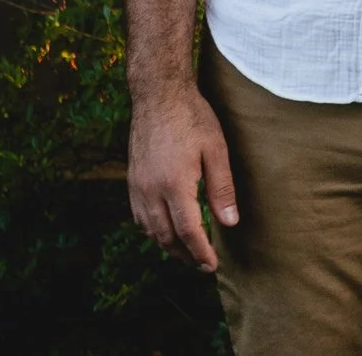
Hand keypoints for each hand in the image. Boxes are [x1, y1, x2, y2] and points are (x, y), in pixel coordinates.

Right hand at [127, 86, 236, 272]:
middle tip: (203, 264)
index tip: (212, 266)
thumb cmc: (192, 118)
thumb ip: (222, 188)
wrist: (157, 96)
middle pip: (165, 237)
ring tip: (187, 252)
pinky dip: (153, 230)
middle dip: (185, 255)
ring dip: (167, 245)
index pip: (188, 232)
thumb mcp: (216, 150)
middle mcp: (150, 192)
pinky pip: (139, 217)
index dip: (200, 252)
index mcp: (174, 186)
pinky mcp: (131, 181)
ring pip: (149, 230)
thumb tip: (230, 222)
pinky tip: (165, 230)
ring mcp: (136, 187)